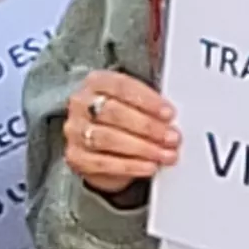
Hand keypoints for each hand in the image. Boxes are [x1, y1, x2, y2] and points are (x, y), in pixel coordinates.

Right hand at [62, 69, 179, 194]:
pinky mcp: (76, 157)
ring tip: (165, 154)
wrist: (100, 146)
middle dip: (148, 126)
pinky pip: (103, 162)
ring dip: (142, 148)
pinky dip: (130, 165)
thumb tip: (173, 113)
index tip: (169, 113)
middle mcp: (81, 104)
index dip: (147, 100)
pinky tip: (149, 166)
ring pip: (108, 138)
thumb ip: (151, 101)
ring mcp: (75, 130)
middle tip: (172, 137)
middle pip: (114, 112)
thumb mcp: (135, 102)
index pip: (121, 86)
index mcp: (96, 82)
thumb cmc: (123, 118)